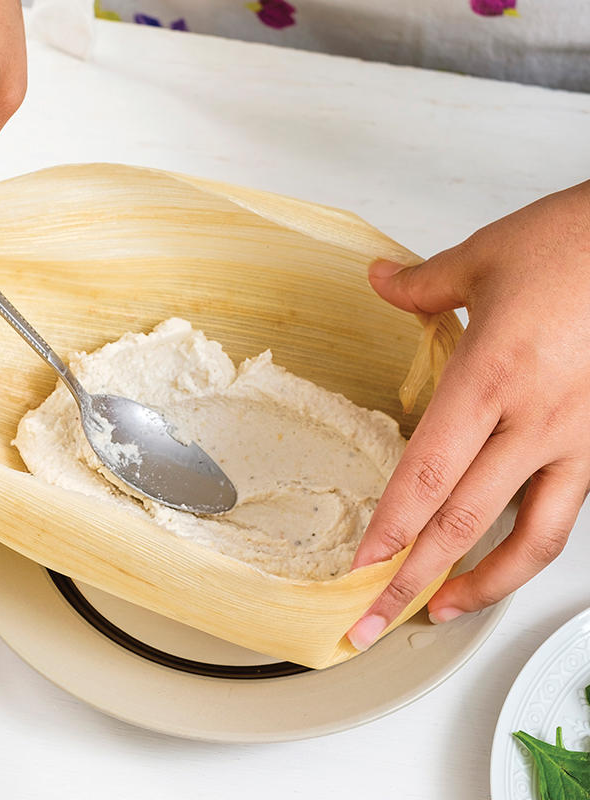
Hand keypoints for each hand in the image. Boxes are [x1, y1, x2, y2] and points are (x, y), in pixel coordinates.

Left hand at [347, 181, 589, 650]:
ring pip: (526, 538)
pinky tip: (503, 563)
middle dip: (410, 580)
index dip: (389, 530)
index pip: (427, 475)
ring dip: (479, 585)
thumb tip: (379, 280)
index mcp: (491, 377)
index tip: (359, 571)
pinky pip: (563, 516)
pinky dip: (528, 552)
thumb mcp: (486, 258)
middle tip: (371, 623)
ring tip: (439, 611)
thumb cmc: (577, 244)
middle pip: (462, 523)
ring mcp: (575, 441)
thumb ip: (422, 285)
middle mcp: (534, 421)